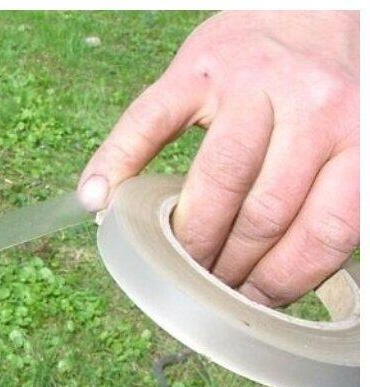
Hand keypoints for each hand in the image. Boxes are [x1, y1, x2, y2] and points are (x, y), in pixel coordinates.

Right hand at [78, 11, 358, 306]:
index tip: (251, 304)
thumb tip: (270, 280)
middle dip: (227, 268)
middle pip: (263, 215)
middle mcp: (315, 107)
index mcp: (360, 135)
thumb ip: (322, 195)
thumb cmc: (322, 88)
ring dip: (187, 239)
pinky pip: (150, 122)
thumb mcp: (346, 139)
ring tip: (169, 262)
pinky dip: (116, 163)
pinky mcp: (198, 68)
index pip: (324, 231)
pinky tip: (96, 199)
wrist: (304, 3)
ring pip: (216, 183)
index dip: (282, 280)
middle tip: (203, 289)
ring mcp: (253, 84)